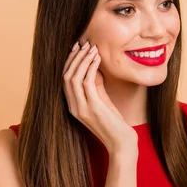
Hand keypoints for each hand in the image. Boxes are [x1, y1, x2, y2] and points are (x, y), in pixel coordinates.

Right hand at [63, 41, 137, 157]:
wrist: (121, 143)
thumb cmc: (115, 123)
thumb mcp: (102, 101)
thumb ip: (95, 87)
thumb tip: (93, 67)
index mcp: (74, 106)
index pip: (65, 79)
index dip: (70, 62)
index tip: (78, 48)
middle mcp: (73, 107)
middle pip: (66, 76)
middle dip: (74, 57)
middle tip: (83, 43)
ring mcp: (81, 108)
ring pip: (73, 77)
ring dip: (82, 59)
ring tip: (91, 47)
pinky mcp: (92, 108)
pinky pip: (86, 82)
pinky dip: (91, 67)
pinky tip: (98, 58)